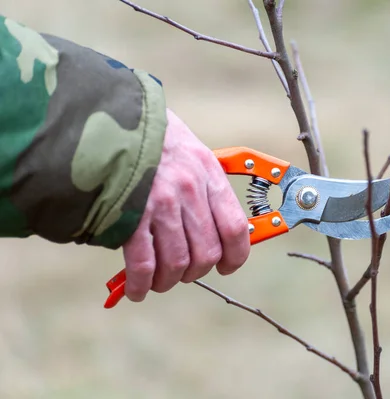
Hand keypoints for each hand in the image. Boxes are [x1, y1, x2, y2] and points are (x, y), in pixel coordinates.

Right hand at [121, 109, 250, 301]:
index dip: (235, 256)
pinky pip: (143, 264)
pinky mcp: (129, 215)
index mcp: (208, 174)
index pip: (236, 228)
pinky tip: (137, 290)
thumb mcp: (191, 151)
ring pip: (177, 264)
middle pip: (207, 253)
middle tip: (184, 272)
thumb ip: (205, 186)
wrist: (108, 116)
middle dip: (196, 272)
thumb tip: (213, 228)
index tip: (227, 266)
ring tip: (161, 281)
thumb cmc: (152, 136)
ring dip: (169, 281)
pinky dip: (141, 284)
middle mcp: (189, 190)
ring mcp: (160, 204)